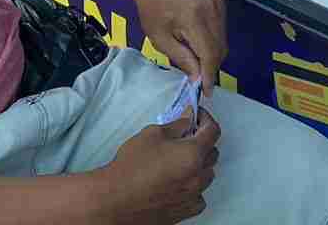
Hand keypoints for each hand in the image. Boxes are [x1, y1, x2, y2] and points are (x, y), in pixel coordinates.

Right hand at [92, 108, 220, 223]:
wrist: (115, 199)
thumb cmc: (130, 168)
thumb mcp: (152, 134)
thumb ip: (177, 125)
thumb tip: (188, 119)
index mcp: (193, 154)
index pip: (213, 131)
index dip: (206, 119)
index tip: (197, 116)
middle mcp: (197, 176)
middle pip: (212, 153)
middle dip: (202, 141)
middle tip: (185, 136)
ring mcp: (192, 196)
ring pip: (207, 175)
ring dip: (199, 165)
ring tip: (179, 161)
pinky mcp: (184, 211)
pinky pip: (199, 196)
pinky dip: (194, 188)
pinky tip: (179, 182)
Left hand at [130, 0, 226, 95]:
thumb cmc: (151, 7)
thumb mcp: (159, 38)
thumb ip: (182, 58)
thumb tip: (197, 78)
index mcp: (194, 18)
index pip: (210, 54)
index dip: (209, 75)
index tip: (206, 92)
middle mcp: (212, 9)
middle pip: (220, 48)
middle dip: (211, 66)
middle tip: (198, 78)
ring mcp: (218, 2)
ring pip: (223, 39)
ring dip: (213, 53)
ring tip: (196, 58)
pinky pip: (221, 27)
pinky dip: (213, 39)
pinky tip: (199, 41)